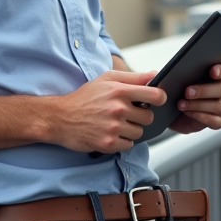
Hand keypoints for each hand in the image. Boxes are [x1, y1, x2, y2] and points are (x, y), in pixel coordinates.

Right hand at [50, 70, 166, 153]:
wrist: (61, 117)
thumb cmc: (84, 97)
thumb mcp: (107, 79)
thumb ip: (133, 77)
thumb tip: (155, 75)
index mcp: (119, 91)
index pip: (154, 95)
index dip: (159, 98)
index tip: (156, 100)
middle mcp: (118, 109)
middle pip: (149, 117)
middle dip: (140, 116)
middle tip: (127, 113)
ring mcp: (113, 127)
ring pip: (139, 132)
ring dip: (131, 129)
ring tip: (116, 123)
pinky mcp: (108, 143)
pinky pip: (128, 145)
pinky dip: (122, 141)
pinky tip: (111, 133)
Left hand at [169, 62, 220, 134]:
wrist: (170, 110)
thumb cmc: (176, 89)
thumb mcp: (176, 77)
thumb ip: (178, 71)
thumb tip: (171, 69)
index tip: (211, 71)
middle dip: (205, 89)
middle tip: (187, 91)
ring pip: (220, 105)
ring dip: (200, 104)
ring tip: (181, 103)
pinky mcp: (218, 121)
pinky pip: (216, 121)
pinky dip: (201, 117)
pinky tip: (188, 112)